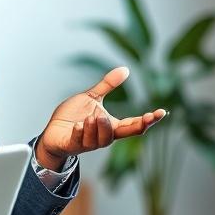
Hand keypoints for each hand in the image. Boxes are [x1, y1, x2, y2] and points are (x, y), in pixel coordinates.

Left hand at [36, 66, 166, 168]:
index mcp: (111, 125)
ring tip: (92, 116)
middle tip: (142, 116)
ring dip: (100, 126)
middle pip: (126, 134)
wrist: (52, 131)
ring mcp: (89, 143)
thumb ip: (108, 85)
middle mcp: (104, 136)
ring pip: (103, 139)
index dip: (149, 120)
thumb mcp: (91, 97)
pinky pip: (81, 140)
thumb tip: (126, 69)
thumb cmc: (73, 116)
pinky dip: (81, 131)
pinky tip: (77, 124)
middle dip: (137, 126)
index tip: (161, 112)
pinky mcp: (74, 145)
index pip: (135, 125)